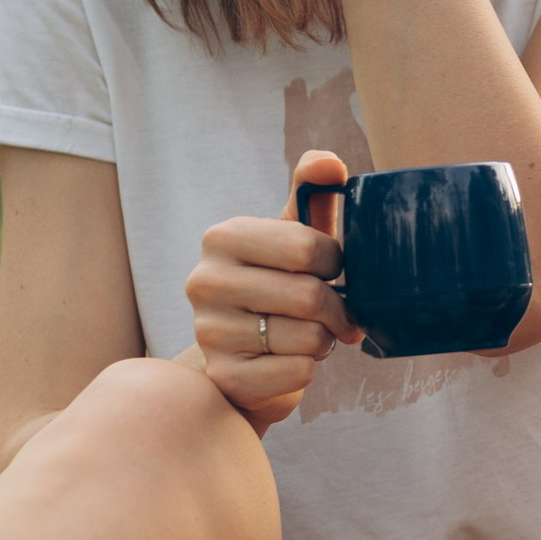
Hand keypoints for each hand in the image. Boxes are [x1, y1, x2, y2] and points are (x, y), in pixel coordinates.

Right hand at [189, 147, 355, 430]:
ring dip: (323, 340)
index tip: (330, 271)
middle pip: (310, 296)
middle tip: (333, 312)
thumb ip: (312, 192)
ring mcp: (209, 332)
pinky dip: (309, 368)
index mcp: (222, 237)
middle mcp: (204, 281)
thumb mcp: (292, 235)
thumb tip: (329, 162)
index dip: (335, 263)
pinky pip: (298, 373)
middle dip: (336, 308)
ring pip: (308, 338)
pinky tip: (290, 360)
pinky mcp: (224, 377)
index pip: (308, 248)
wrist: (245, 354)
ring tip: (306, 334)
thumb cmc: (277, 284)